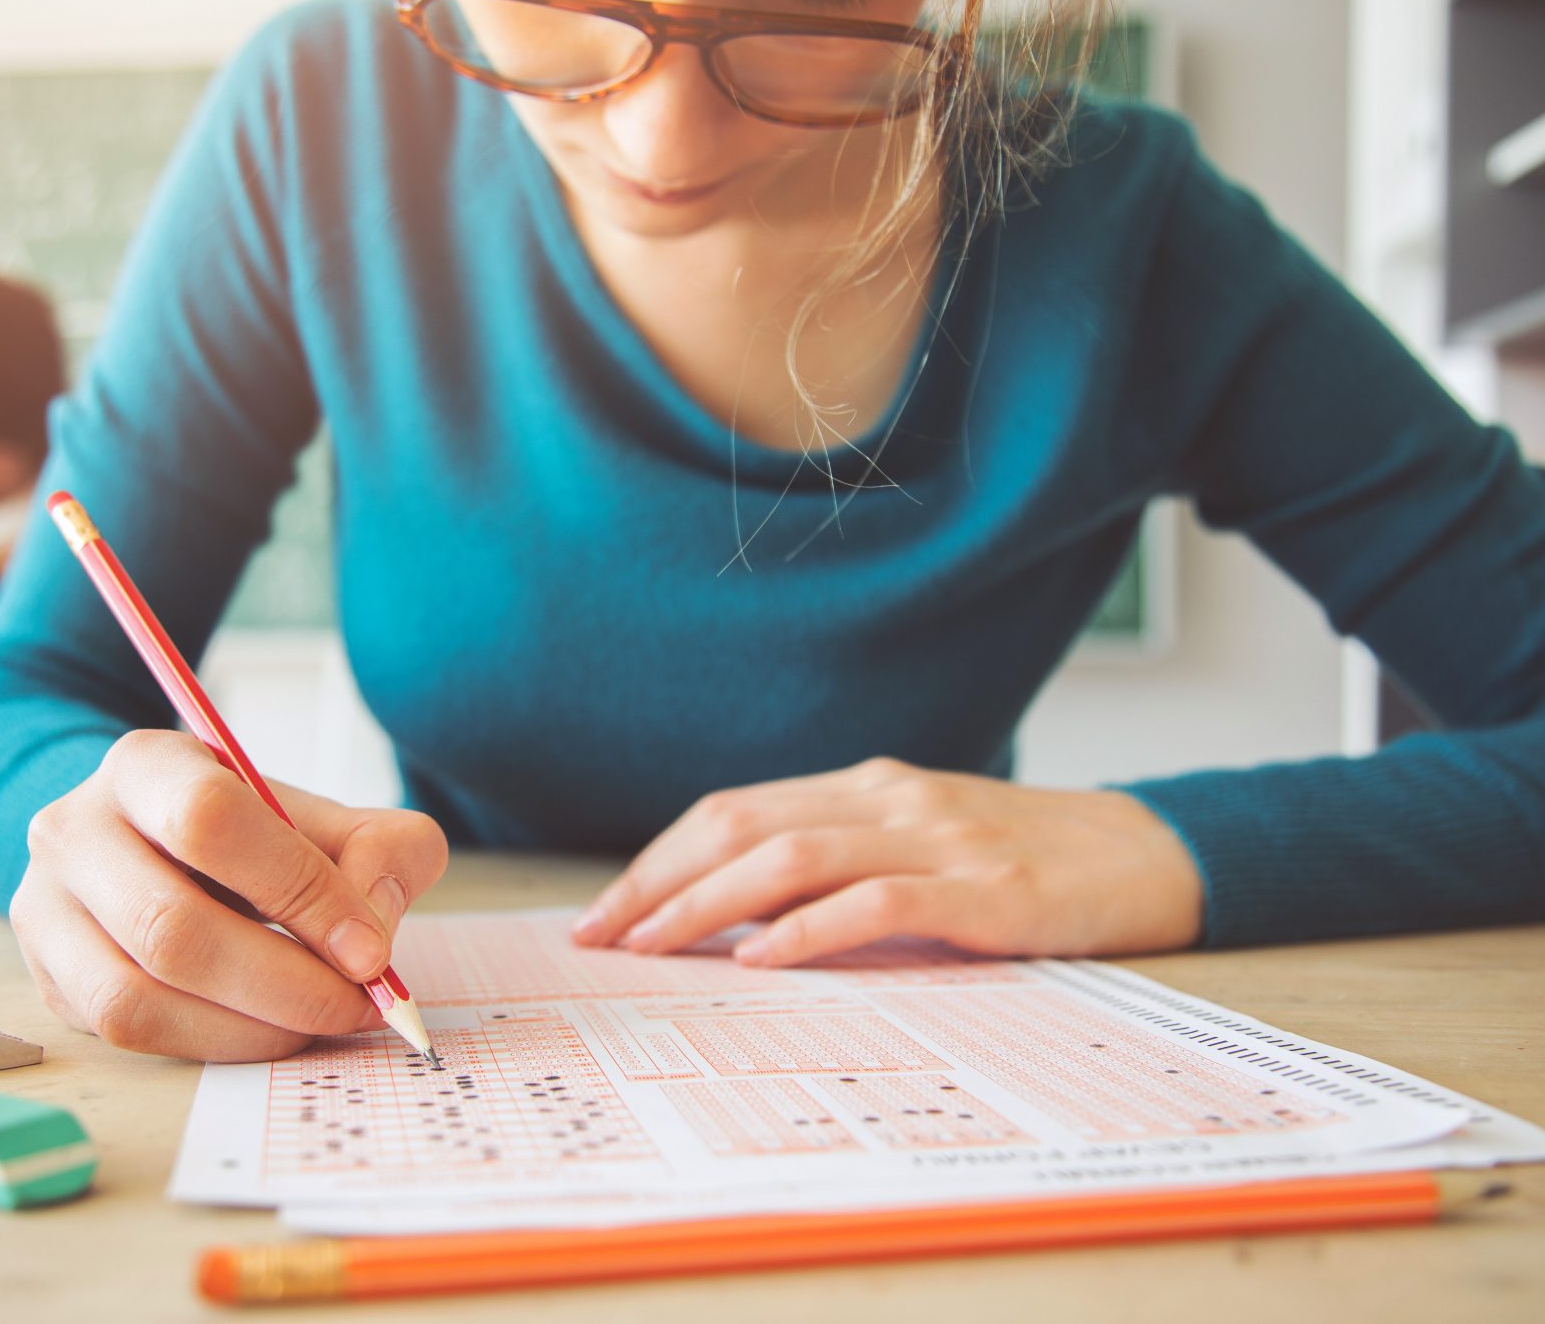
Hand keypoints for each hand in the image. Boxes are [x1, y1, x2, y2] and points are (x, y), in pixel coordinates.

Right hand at [12, 729, 447, 1061]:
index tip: (369, 947)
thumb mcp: (321, 819)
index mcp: (145, 765)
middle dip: (286, 982)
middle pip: (171, 927)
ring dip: (250, 1026)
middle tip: (356, 1002)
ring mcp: (45, 910)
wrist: (150, 847)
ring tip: (317, 1018)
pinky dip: (214, 1045)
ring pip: (138, 996)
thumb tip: (372, 924)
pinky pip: (126, 1033)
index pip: (209, 820)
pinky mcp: (47, 978)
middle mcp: (74, 831)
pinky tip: (266, 1029)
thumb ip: (382, 849)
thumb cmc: (247, 836)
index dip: (297, 891)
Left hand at [573, 758, 1203, 964]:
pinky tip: (759, 957)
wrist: (1148, 857)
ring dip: (707, 903)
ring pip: (791, 857)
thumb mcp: (918, 845)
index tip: (605, 911)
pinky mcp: (980, 890)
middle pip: (741, 825)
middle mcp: (887, 798)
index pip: (733, 811)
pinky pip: (875, 902)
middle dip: (657, 881)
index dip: (660, 859)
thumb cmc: (1021, 863)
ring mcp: (935, 839)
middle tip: (597, 934)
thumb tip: (732, 915)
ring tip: (650, 946)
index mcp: (864, 788)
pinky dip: (807, 929)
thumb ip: (840, 862)